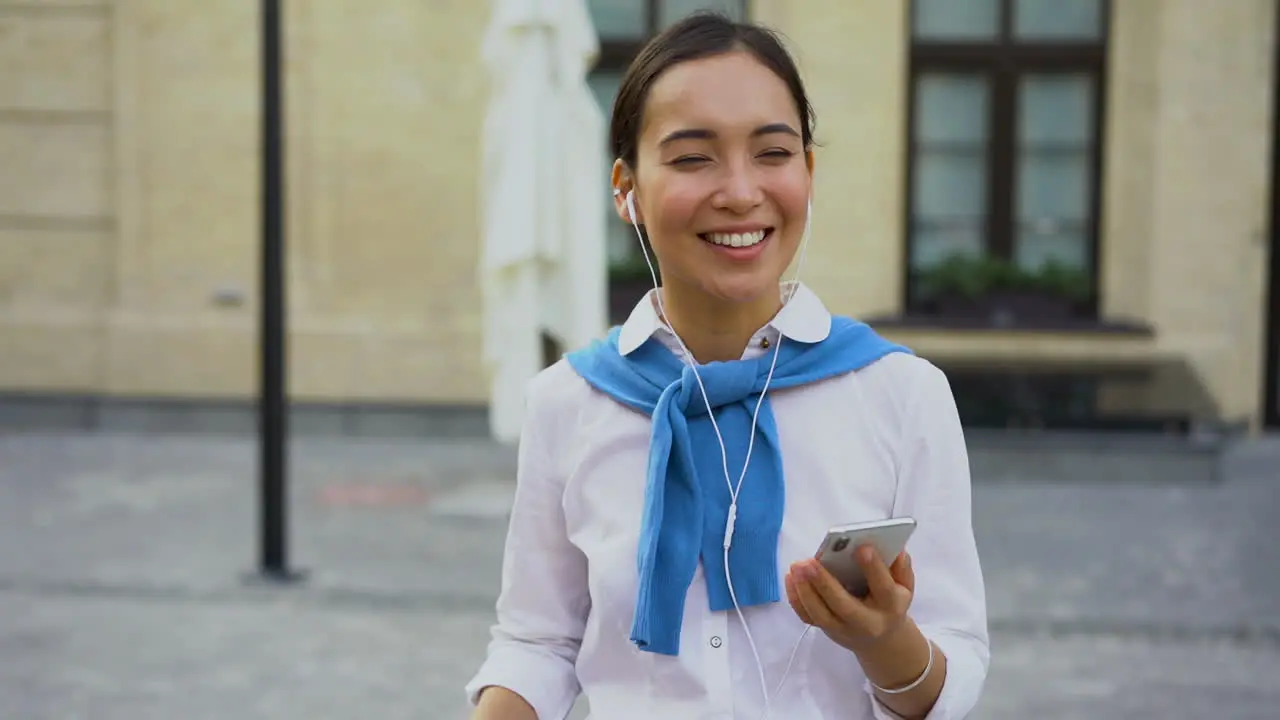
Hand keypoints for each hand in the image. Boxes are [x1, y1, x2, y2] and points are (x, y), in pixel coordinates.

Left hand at [784, 546, 914, 652]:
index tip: (861, 547)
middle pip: (844, 606)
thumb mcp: (904, 587)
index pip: (883, 588)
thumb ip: (902, 568)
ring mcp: (843, 630)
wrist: (880, 640)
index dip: (873, 568)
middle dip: (825, 583)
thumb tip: (896, 549)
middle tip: (810, 561)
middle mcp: (866, 622)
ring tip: (797, 566)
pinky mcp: (826, 630)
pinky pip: (807, 617)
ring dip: (806, 590)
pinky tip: (790, 577)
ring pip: (821, 615)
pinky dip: (796, 598)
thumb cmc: (889, 603)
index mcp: (890, 607)